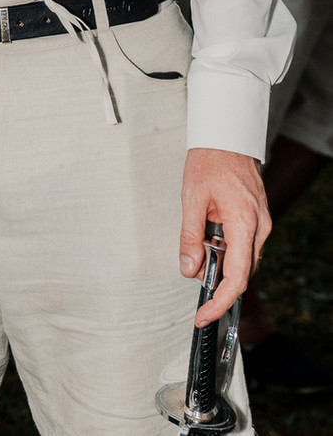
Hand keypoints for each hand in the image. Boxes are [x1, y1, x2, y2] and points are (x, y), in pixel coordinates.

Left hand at [180, 148, 269, 324]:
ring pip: (243, 260)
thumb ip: (190, 236)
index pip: (237, 279)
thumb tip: (188, 268)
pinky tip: (210, 238)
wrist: (226, 136)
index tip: (204, 314)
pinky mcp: (258, 219)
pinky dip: (227, 250)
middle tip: (192, 274)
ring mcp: (262, 223)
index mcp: (244, 223)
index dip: (220, 302)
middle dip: (217, 281)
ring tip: (198, 247)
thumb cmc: (210, 160)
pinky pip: (244, 245)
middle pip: (242, 273)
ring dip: (221, 264)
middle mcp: (259, 227)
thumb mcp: (191, 198)